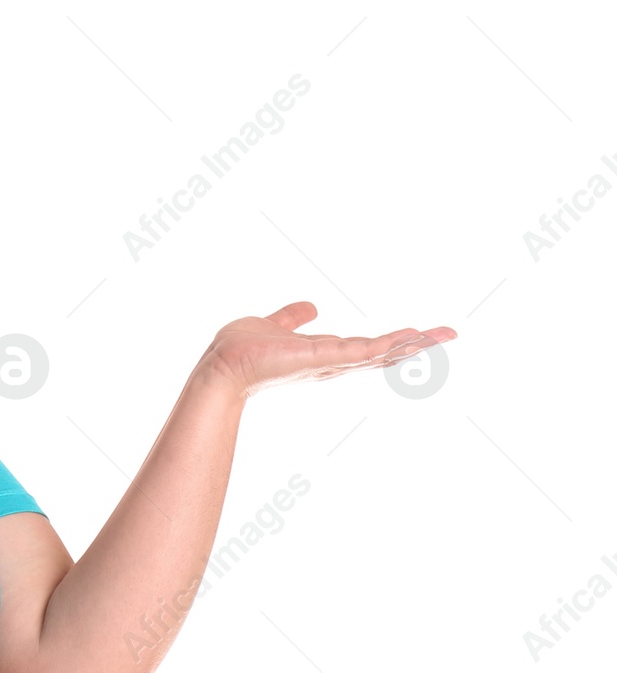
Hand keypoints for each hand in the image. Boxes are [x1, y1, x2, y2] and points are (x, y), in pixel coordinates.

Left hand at [197, 300, 456, 398]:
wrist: (223, 366)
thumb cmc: (242, 351)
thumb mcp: (275, 325)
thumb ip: (292, 317)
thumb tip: (310, 306)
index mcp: (324, 354)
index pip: (366, 348)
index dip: (393, 342)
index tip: (419, 335)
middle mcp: (332, 362)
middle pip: (382, 354)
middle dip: (416, 345)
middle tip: (450, 334)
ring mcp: (330, 362)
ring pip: (380, 353)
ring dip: (412, 344)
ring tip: (444, 335)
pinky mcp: (323, 358)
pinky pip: (363, 352)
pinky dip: (387, 346)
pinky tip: (410, 338)